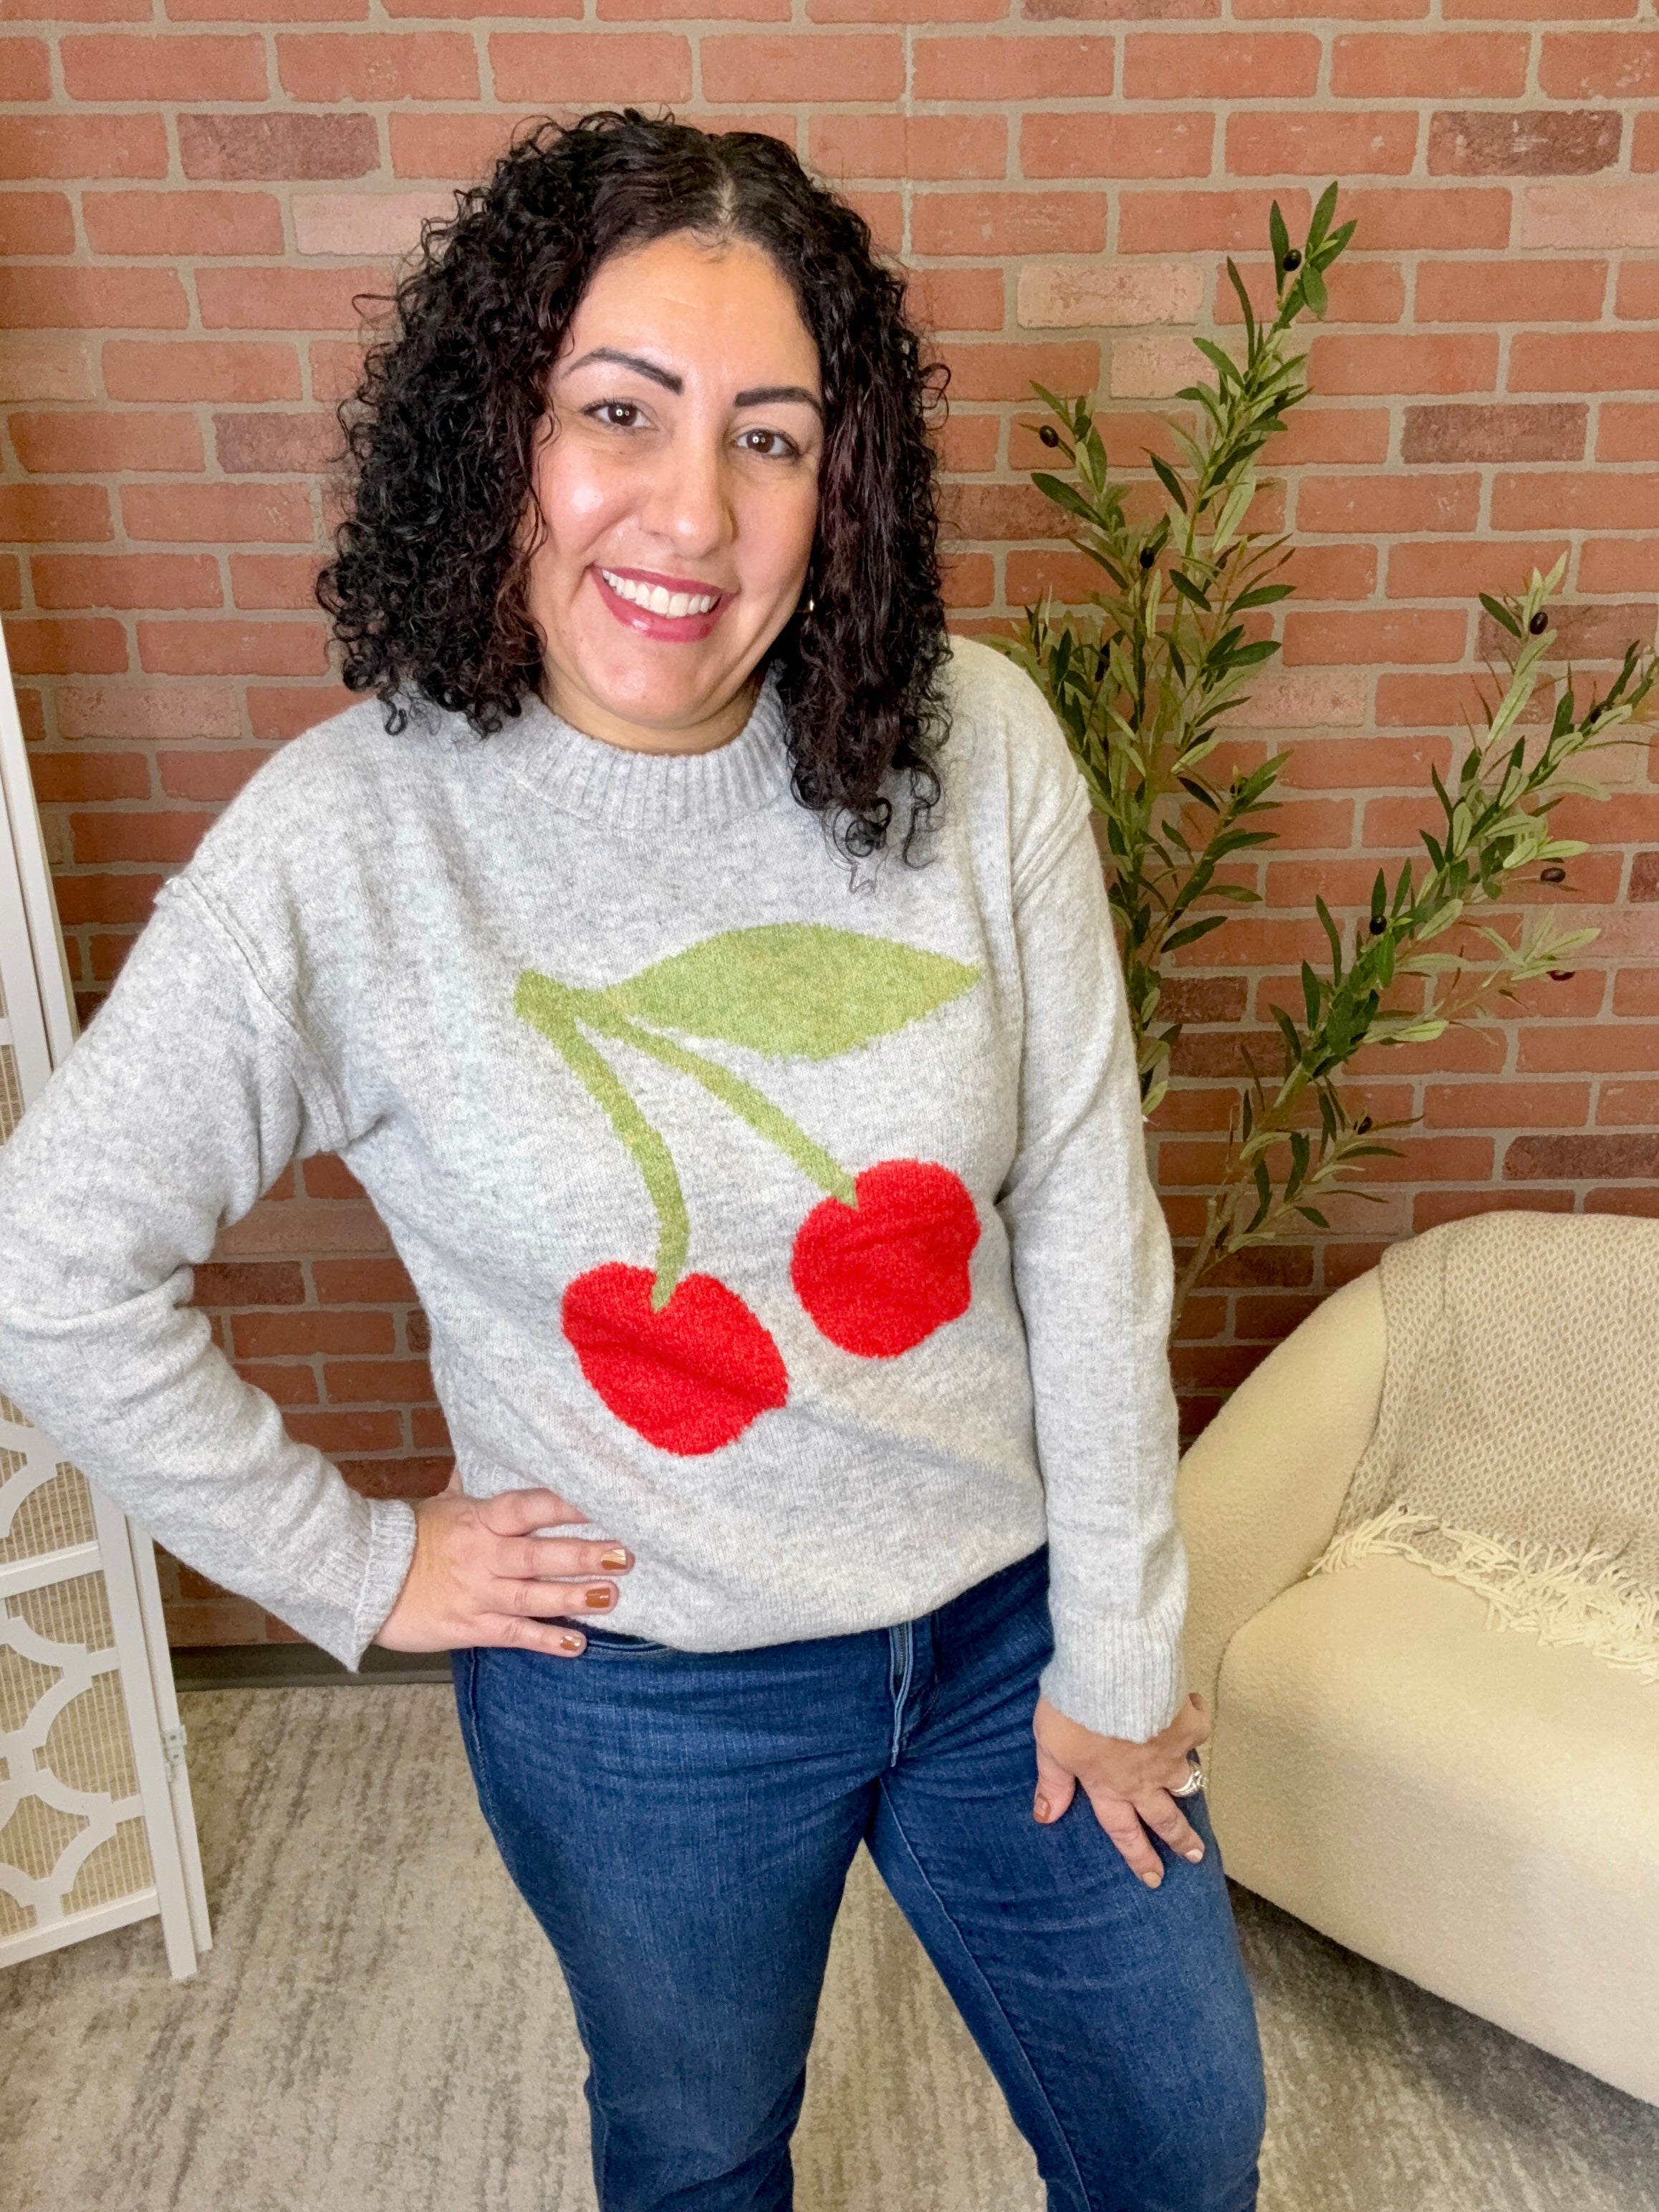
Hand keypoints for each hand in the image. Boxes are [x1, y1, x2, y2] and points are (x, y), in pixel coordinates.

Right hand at [372, 1474, 630, 1656]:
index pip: (527, 1507)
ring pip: (531, 1597)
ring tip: (612, 1596)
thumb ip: (476, 1482)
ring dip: (572, 1598)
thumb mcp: (443, 1502)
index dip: (564, 1504)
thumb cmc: (408, 1535)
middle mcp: (482, 1556)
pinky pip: (511, 1635)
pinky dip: (544, 1640)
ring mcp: (476, 1594)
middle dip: (582, 1555)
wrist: (361, 1577)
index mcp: (479, 1519)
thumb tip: (494, 1446)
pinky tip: (576, 1645)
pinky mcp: (468, 1628)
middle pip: (537, 1556)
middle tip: (625, 1555)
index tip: (602, 1501)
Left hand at [1031, 1688, 1211, 1887]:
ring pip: (1186, 1780)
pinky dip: (1196, 1718)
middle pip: (1164, 1817)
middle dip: (1180, 1839)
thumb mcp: (1051, 1747)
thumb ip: (1052, 1781)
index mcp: (1108, 1786)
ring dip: (1191, 1789)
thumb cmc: (1074, 1710)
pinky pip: (1197, 1729)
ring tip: (1196, 1795)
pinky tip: (1193, 1707)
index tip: (1153, 1877)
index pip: (1122, 1830)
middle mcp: (1142, 1778)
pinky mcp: (1187, 1725)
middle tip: (1194, 1856)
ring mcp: (1168, 1754)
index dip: (1137, 1855)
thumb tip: (1045, 1816)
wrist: (1112, 1676)